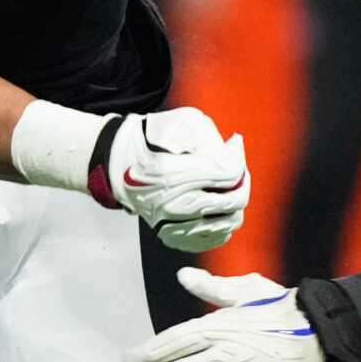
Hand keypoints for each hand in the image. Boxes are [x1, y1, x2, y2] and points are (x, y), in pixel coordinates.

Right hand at [102, 106, 248, 250]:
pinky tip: (218, 207)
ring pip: (228, 222)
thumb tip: (235, 151)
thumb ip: (210, 138)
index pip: (226, 174)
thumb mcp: (180, 124)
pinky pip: (214, 237)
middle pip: (233, 201)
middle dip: (241, 181)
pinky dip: (223, 222)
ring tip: (227, 187)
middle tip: (236, 169)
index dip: (237, 159)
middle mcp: (173, 205)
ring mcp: (174, 226)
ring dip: (235, 203)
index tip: (234, 148)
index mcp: (173, 174)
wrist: (119, 166)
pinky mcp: (175, 237)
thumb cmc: (151, 141)